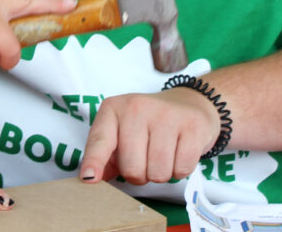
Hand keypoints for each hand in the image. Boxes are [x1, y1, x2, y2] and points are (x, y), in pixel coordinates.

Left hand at [79, 89, 219, 184]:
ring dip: (160, 174)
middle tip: (146, 160)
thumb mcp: (121, 132)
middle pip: (132, 168)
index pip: (100, 140)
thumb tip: (91, 178)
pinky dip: (180, 170)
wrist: (188, 103)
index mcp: (114, 108)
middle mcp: (137, 107)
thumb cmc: (148, 124)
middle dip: (139, 175)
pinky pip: (182, 169)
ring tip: (163, 156)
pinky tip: (179, 152)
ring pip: (157, 172)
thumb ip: (105, 156)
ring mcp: (166, 114)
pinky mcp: (192, 126)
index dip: (94, 161)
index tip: (89, 178)